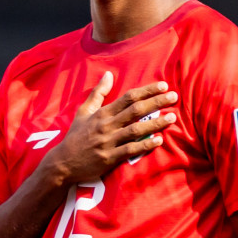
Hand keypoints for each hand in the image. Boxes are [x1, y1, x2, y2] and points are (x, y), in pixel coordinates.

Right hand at [43, 72, 177, 185]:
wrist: (63, 162)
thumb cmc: (75, 136)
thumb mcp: (83, 112)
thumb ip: (98, 93)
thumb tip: (108, 74)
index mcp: (102, 113)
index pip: (128, 98)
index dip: (147, 91)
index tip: (163, 85)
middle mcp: (106, 126)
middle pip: (135, 111)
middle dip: (156, 102)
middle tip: (174, 96)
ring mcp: (108, 142)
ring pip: (135, 129)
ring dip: (155, 123)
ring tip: (172, 118)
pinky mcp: (109, 158)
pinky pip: (130, 150)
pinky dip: (145, 145)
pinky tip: (158, 140)